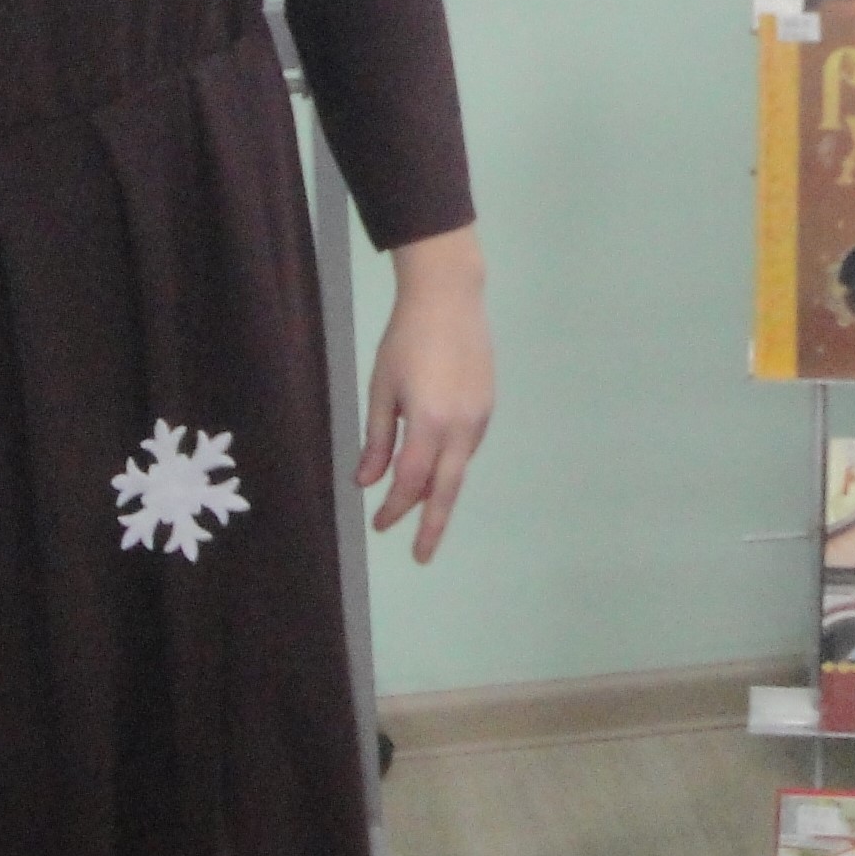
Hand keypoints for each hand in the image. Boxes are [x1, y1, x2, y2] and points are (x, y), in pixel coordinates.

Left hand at [359, 225, 492, 563]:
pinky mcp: (487, 406)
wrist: (450, 299)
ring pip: (458, 468)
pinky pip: (467, 447)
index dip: (394, 507)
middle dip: (432, 526)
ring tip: (419, 507)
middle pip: (446, 489)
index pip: (411, 481)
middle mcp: (461, 427)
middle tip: (421, 556)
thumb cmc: (405, 340)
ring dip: (438, 491)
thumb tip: (367, 481)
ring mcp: (479, 417)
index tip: (379, 524)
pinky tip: (436, 463)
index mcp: (429, 423)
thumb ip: (378, 439)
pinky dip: (449, 463)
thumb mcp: (382, 390)